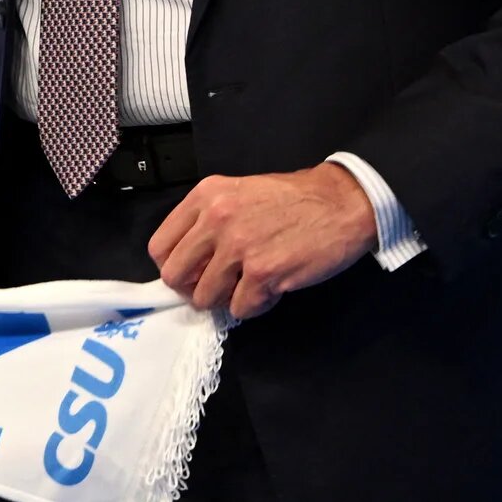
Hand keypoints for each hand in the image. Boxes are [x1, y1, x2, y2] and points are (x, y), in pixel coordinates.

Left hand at [148, 164, 379, 320]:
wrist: (342, 202)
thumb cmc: (292, 200)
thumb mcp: (238, 193)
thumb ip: (208, 221)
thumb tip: (189, 262)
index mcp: (204, 197)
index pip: (160, 246)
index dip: (172, 267)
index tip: (190, 273)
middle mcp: (215, 220)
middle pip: (174, 276)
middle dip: (192, 289)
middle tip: (215, 288)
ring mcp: (238, 247)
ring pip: (205, 297)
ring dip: (225, 299)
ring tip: (247, 286)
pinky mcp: (264, 272)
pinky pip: (240, 308)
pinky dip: (254, 306)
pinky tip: (270, 290)